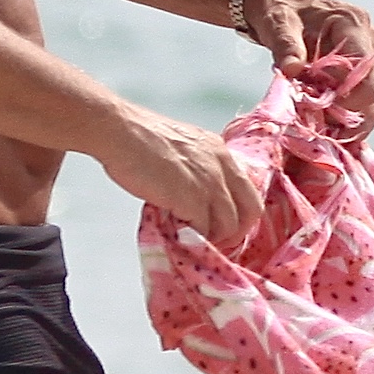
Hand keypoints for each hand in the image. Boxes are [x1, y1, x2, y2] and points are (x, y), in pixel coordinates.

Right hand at [97, 103, 265, 246]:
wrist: (123, 132)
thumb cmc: (141, 140)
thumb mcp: (183, 147)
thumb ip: (197, 168)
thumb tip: (195, 197)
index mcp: (221, 152)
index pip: (248, 190)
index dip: (239, 212)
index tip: (223, 224)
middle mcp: (222, 167)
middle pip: (250, 211)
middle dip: (236, 231)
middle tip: (215, 240)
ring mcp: (210, 183)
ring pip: (230, 226)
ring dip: (214, 238)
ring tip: (194, 240)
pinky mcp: (193, 199)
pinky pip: (205, 231)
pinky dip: (194, 238)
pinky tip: (179, 234)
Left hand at [241, 0, 373, 135]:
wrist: (282, 1)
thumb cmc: (281, 8)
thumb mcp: (278, 23)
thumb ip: (286, 46)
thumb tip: (292, 71)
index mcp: (352, 24)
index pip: (364, 71)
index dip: (346, 97)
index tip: (316, 108)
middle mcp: (368, 41)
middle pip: (370, 91)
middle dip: (343, 113)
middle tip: (312, 123)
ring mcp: (366, 58)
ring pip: (368, 102)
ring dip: (343, 120)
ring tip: (314, 125)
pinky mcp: (358, 72)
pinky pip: (359, 102)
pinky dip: (341, 117)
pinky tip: (320, 123)